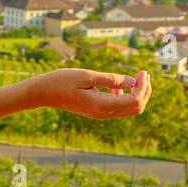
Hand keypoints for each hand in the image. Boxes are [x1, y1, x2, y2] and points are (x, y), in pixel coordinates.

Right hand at [28, 68, 151, 118]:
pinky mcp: (96, 111)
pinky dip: (125, 97)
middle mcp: (103, 113)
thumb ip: (110, 79)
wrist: (42, 93)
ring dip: (137, 94)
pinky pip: (118, 108)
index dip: (143, 87)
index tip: (142, 72)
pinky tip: (118, 86)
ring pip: (129, 109)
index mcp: (101, 105)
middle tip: (144, 74)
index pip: (135, 100)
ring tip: (137, 78)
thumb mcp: (86, 76)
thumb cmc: (61, 81)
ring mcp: (99, 114)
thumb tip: (132, 81)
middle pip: (136, 108)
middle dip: (145, 91)